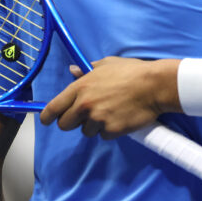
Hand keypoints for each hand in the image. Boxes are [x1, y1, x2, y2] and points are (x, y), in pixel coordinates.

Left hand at [39, 57, 178, 138]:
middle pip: (65, 125)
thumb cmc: (131, 71)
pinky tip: (120, 118)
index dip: (47, 116)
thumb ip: (86, 71)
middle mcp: (85, 105)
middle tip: (86, 116)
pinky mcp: (112, 131)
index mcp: (81, 88)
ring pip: (86, 131)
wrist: (154, 85)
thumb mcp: (106, 64)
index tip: (47, 120)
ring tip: (111, 112)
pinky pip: (104, 135)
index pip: (54, 108)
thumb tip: (72, 70)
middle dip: (73, 122)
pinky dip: (110, 130)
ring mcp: (98, 119)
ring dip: (95, 126)